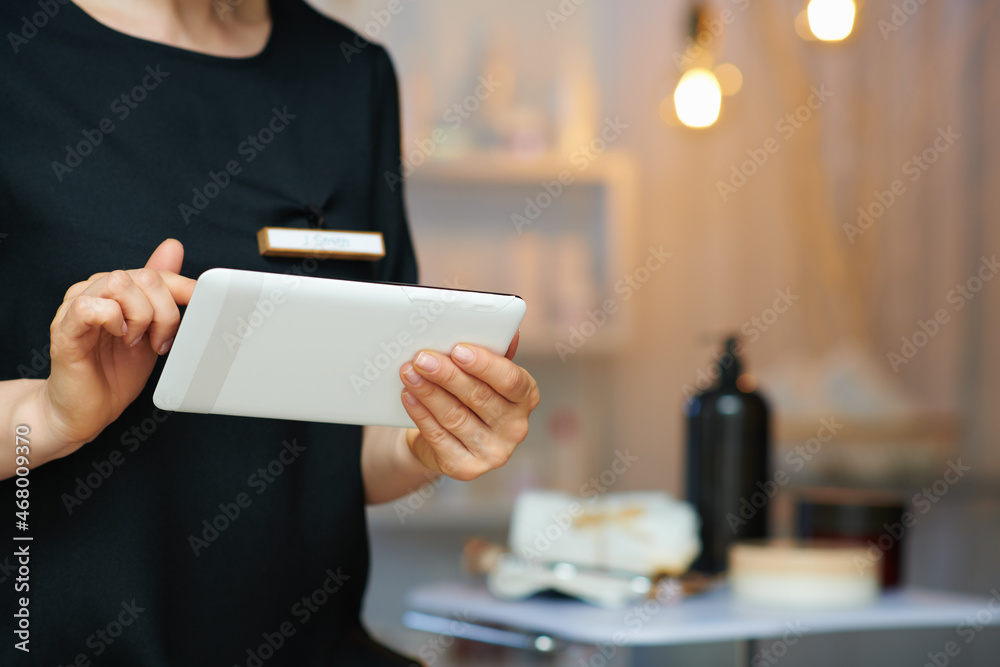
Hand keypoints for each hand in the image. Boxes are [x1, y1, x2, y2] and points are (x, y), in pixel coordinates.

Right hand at [40, 239, 195, 457]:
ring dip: (140, 316)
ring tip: (137, 342)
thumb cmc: (115, 371)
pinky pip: (91, 306)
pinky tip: (119, 338)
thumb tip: (173, 246)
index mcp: (115, 290)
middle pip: (143, 276)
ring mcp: (75, 308)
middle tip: (159, 341)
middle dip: (165, 312)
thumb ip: (162, 293)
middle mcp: (93, 290)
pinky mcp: (64, 330)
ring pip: (118, 284)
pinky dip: (114, 321)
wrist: (85, 410)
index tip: (202, 307)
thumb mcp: (151, 329)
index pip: (155, 273)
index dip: (183, 288)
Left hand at [399, 332, 540, 480]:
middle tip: (422, 357)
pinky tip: (408, 396)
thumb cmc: (469, 397)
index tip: (458, 349)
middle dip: (447, 375)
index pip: (512, 381)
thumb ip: (495, 352)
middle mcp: (516, 428)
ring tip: (409, 372)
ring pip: (455, 417)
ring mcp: (493, 453)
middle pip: (479, 397)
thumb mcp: (484, 374)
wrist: (447, 440)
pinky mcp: (466, 468)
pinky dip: (420, 413)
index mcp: (526, 398)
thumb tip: (512, 330)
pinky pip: (439, 436)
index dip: (485, 365)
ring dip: (428, 392)